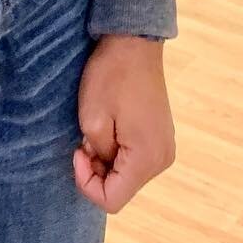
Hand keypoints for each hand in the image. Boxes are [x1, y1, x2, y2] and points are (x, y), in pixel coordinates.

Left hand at [73, 36, 174, 214]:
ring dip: (106, 161)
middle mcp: (162, 159)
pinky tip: (110, 128)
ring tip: (96, 131)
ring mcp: (164, 147)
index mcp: (147, 159)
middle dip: (96, 172)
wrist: (134, 42)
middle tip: (84, 141)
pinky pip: (136, 159)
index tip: (78, 152)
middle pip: (121, 189)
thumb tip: (104, 165)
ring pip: (127, 175)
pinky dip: (118, 152)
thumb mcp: (92, 118)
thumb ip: (97, 155)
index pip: (112, 200)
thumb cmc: (111, 76)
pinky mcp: (160, 136)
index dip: (87, 184)